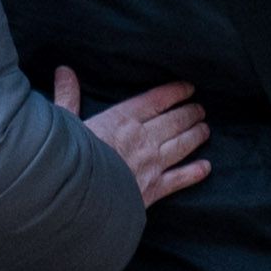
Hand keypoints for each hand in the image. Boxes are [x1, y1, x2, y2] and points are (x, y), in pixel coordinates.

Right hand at [56, 64, 210, 208]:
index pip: (156, 100)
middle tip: (200, 109)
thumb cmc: (70, 159)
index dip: (175, 92)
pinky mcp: (153, 189)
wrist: (81, 199)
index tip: (189, 87)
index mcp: (122, 120)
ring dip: (195, 135)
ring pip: (181, 146)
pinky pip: (179, 179)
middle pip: (174, 121)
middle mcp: (143, 139)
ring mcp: (151, 164)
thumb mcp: (64, 123)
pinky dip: (194, 173)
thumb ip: (68, 96)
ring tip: (205, 129)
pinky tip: (206, 168)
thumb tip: (63, 71)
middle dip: (190, 113)